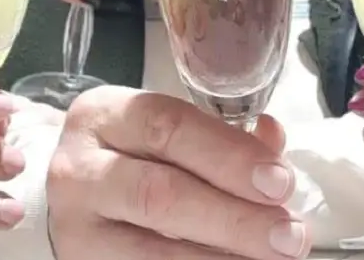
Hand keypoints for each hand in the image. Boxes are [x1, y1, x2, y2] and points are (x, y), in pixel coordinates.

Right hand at [47, 85, 310, 259]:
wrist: (74, 196)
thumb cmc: (128, 154)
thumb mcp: (159, 129)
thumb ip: (218, 134)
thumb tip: (273, 142)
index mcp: (103, 116)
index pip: (167, 127)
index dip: (228, 154)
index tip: (280, 180)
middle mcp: (79, 171)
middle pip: (160, 195)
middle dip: (233, 217)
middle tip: (289, 234)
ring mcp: (77, 229)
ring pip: (153, 253)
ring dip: (223, 258)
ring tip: (274, 258)